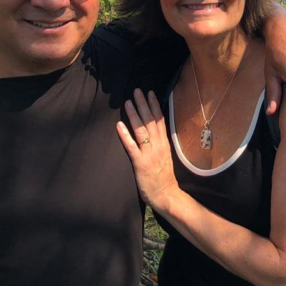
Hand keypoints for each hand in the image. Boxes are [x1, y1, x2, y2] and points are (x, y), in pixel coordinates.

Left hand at [116, 89, 178, 211]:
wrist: (167, 195)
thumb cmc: (165, 178)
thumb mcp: (166, 157)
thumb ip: (160, 144)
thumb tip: (155, 132)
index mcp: (164, 144)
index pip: (160, 120)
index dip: (154, 105)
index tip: (150, 92)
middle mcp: (158, 146)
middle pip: (151, 121)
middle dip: (143, 104)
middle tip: (137, 90)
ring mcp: (149, 154)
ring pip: (142, 130)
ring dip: (134, 115)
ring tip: (127, 102)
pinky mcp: (141, 163)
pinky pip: (132, 147)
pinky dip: (125, 135)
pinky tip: (119, 125)